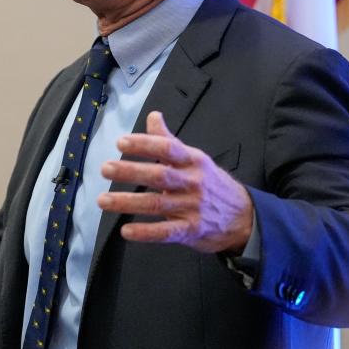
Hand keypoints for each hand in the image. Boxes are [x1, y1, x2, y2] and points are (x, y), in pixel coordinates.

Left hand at [97, 111, 253, 253]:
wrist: (245, 218)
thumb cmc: (211, 183)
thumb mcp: (194, 159)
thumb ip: (169, 140)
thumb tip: (153, 116)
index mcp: (193, 161)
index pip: (168, 148)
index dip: (145, 144)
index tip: (121, 142)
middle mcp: (192, 183)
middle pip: (160, 175)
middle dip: (131, 171)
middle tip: (105, 168)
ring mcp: (192, 208)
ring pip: (157, 204)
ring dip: (128, 202)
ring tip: (103, 200)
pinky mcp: (191, 231)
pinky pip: (166, 232)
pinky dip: (145, 232)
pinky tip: (126, 231)